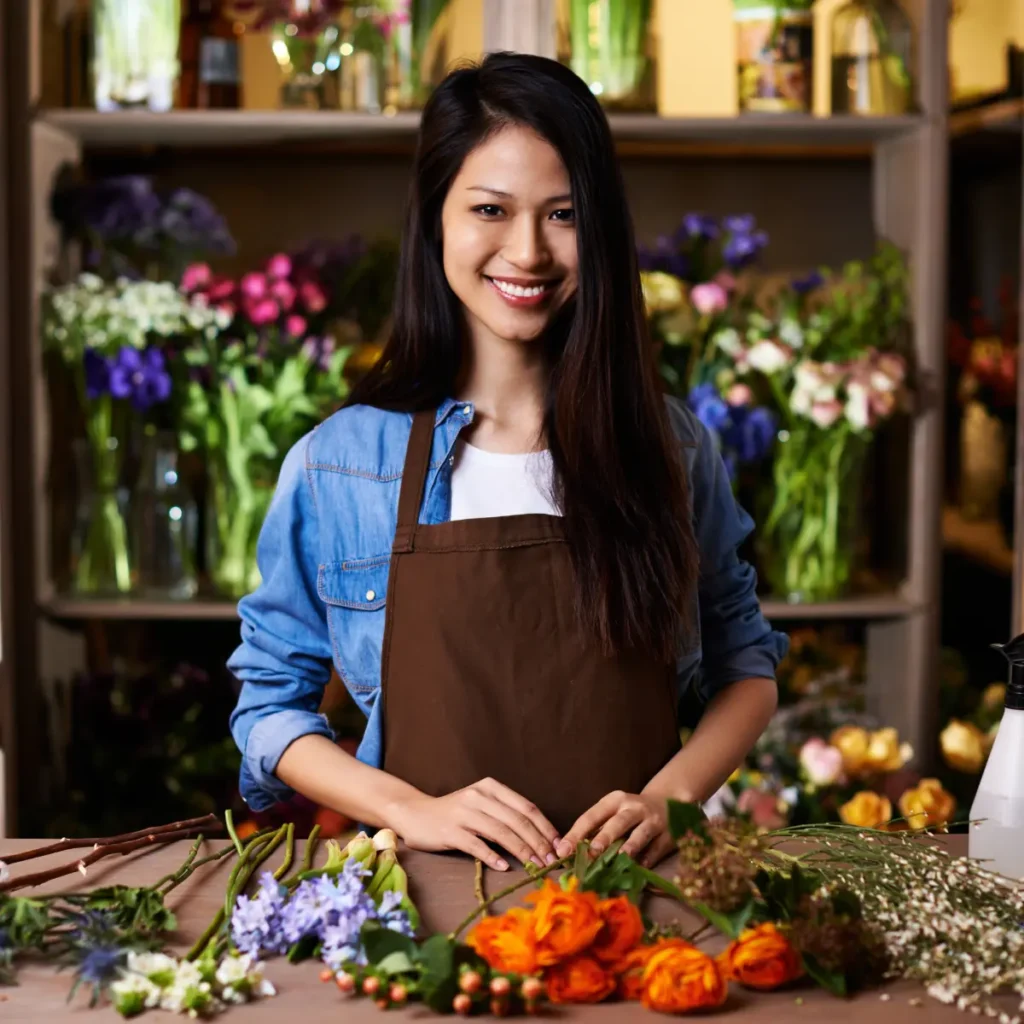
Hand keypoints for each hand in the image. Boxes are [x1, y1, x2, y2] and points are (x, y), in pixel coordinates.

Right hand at [389, 777, 560, 871]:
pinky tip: (505, 867)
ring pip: (502, 832)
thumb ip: (505, 814)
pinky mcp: (451, 831)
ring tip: (535, 866)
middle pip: (517, 820)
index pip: (526, 807)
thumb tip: (539, 837)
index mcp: (491, 787)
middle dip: (538, 843)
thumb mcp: (481, 804)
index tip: (558, 846)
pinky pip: (477, 845)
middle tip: (551, 861)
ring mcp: (464, 813)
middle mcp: (479, 796)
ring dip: (522, 851)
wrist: (414, 814)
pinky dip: (493, 857)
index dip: (545, 827)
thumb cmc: (454, 812)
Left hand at [557, 790, 675, 868]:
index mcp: (614, 801)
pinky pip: (657, 848)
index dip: (576, 833)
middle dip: (604, 837)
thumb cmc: (630, 812)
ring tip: (620, 857)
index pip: (592, 816)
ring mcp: (652, 820)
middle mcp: (633, 807)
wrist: (667, 802)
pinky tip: (640, 867)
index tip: (563, 850)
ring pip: (640, 833)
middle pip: (617, 822)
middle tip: (592, 852)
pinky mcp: (667, 834)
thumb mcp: (613, 812)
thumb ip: (595, 829)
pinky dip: (649, 858)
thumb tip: (569, 852)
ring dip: (630, 846)